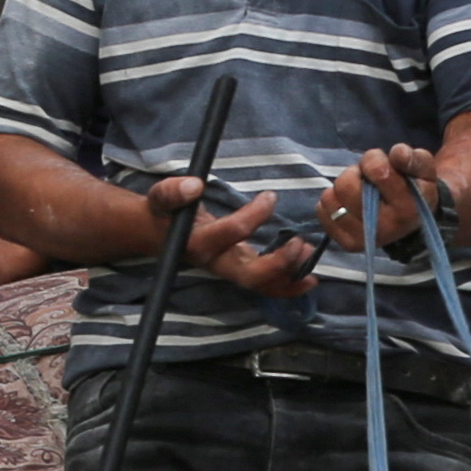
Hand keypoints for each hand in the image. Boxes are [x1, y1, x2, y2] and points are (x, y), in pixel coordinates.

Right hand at [148, 173, 316, 297]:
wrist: (160, 235)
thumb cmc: (165, 214)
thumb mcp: (162, 197)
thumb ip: (173, 192)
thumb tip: (194, 185)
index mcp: (199, 243)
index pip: (233, 232)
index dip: (255, 214)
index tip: (270, 196)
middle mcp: (216, 263)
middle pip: (250, 275)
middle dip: (278, 263)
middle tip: (298, 244)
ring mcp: (229, 270)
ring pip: (262, 285)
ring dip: (289, 277)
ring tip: (310, 257)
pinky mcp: (238, 270)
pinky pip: (264, 285)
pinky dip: (288, 285)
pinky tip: (308, 277)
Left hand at [315, 142, 446, 252]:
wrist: (412, 222)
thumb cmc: (414, 189)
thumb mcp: (424, 170)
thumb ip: (415, 158)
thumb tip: (398, 153)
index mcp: (407, 208)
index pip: (377, 171)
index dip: (373, 161)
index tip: (381, 165)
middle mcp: (385, 228)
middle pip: (345, 184)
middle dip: (354, 174)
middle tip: (367, 179)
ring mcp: (364, 239)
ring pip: (330, 198)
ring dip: (341, 188)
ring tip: (359, 191)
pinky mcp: (347, 243)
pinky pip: (322, 211)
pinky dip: (332, 201)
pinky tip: (349, 204)